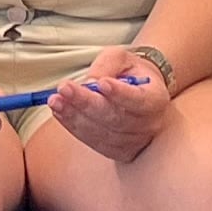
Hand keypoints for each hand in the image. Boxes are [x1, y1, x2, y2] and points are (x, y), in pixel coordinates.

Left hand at [50, 47, 175, 162]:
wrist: (139, 94)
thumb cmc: (130, 73)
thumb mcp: (122, 59)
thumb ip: (107, 65)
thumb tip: (89, 82)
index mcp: (155, 99)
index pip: (139, 100)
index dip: (120, 93)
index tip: (101, 83)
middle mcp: (149, 125)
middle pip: (116, 118)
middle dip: (86, 103)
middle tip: (64, 89)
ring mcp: (135, 142)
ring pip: (102, 133)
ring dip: (75, 117)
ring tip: (56, 101)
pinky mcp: (119, 152)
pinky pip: (94, 142)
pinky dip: (74, 128)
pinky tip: (61, 113)